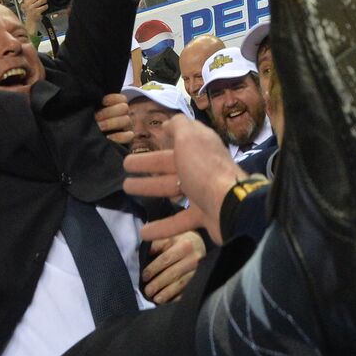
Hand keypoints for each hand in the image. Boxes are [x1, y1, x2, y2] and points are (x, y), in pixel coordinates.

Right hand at [21, 0, 47, 24]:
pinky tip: (45, 8)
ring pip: (42, 1)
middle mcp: (28, 4)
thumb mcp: (29, 5)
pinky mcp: (36, 12)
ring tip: (45, 3)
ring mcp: (32, 8)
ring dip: (45, 2)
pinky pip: (44, 6)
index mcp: (26, 1)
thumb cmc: (31, 13)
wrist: (31, 22)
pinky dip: (46, 6)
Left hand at [95, 93, 132, 144]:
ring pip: (126, 120)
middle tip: (96, 117)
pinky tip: (107, 138)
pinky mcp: (127, 138)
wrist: (91, 140)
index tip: (102, 102)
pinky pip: (129, 136)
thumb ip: (94, 106)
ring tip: (99, 127)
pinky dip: (118, 136)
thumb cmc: (91, 122)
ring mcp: (127, 127)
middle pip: (124, 108)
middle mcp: (124, 115)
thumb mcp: (92, 112)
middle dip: (108, 112)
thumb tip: (91, 101)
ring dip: (111, 123)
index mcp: (117, 105)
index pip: (122, 99)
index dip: (113, 98)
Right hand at [128, 117, 244, 244]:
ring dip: (149, 189)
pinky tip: (143, 232)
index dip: (167, 137)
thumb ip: (179, 126)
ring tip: (127, 189)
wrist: (229, 205)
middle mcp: (201, 167)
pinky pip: (178, 220)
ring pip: (171, 189)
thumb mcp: (190, 138)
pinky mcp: (203, 215)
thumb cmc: (205, 168)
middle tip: (126, 166)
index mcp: (200, 147)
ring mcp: (203, 192)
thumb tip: (168, 123)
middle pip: (169, 164)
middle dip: (147, 164)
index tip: (152, 137)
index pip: (181, 139)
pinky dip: (162, 226)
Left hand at [141, 230, 205, 303]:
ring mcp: (198, 271)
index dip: (153, 268)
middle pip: (173, 273)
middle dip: (158, 283)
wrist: (202, 245)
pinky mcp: (200, 280)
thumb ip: (157, 244)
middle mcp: (193, 258)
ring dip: (167, 293)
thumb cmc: (181, 242)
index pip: (166, 258)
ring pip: (181, 284)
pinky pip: (188, 290)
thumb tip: (144, 253)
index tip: (144, 276)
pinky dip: (177, 297)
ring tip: (156, 299)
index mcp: (184, 245)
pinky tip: (168, 302)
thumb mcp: (171, 237)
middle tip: (147, 291)